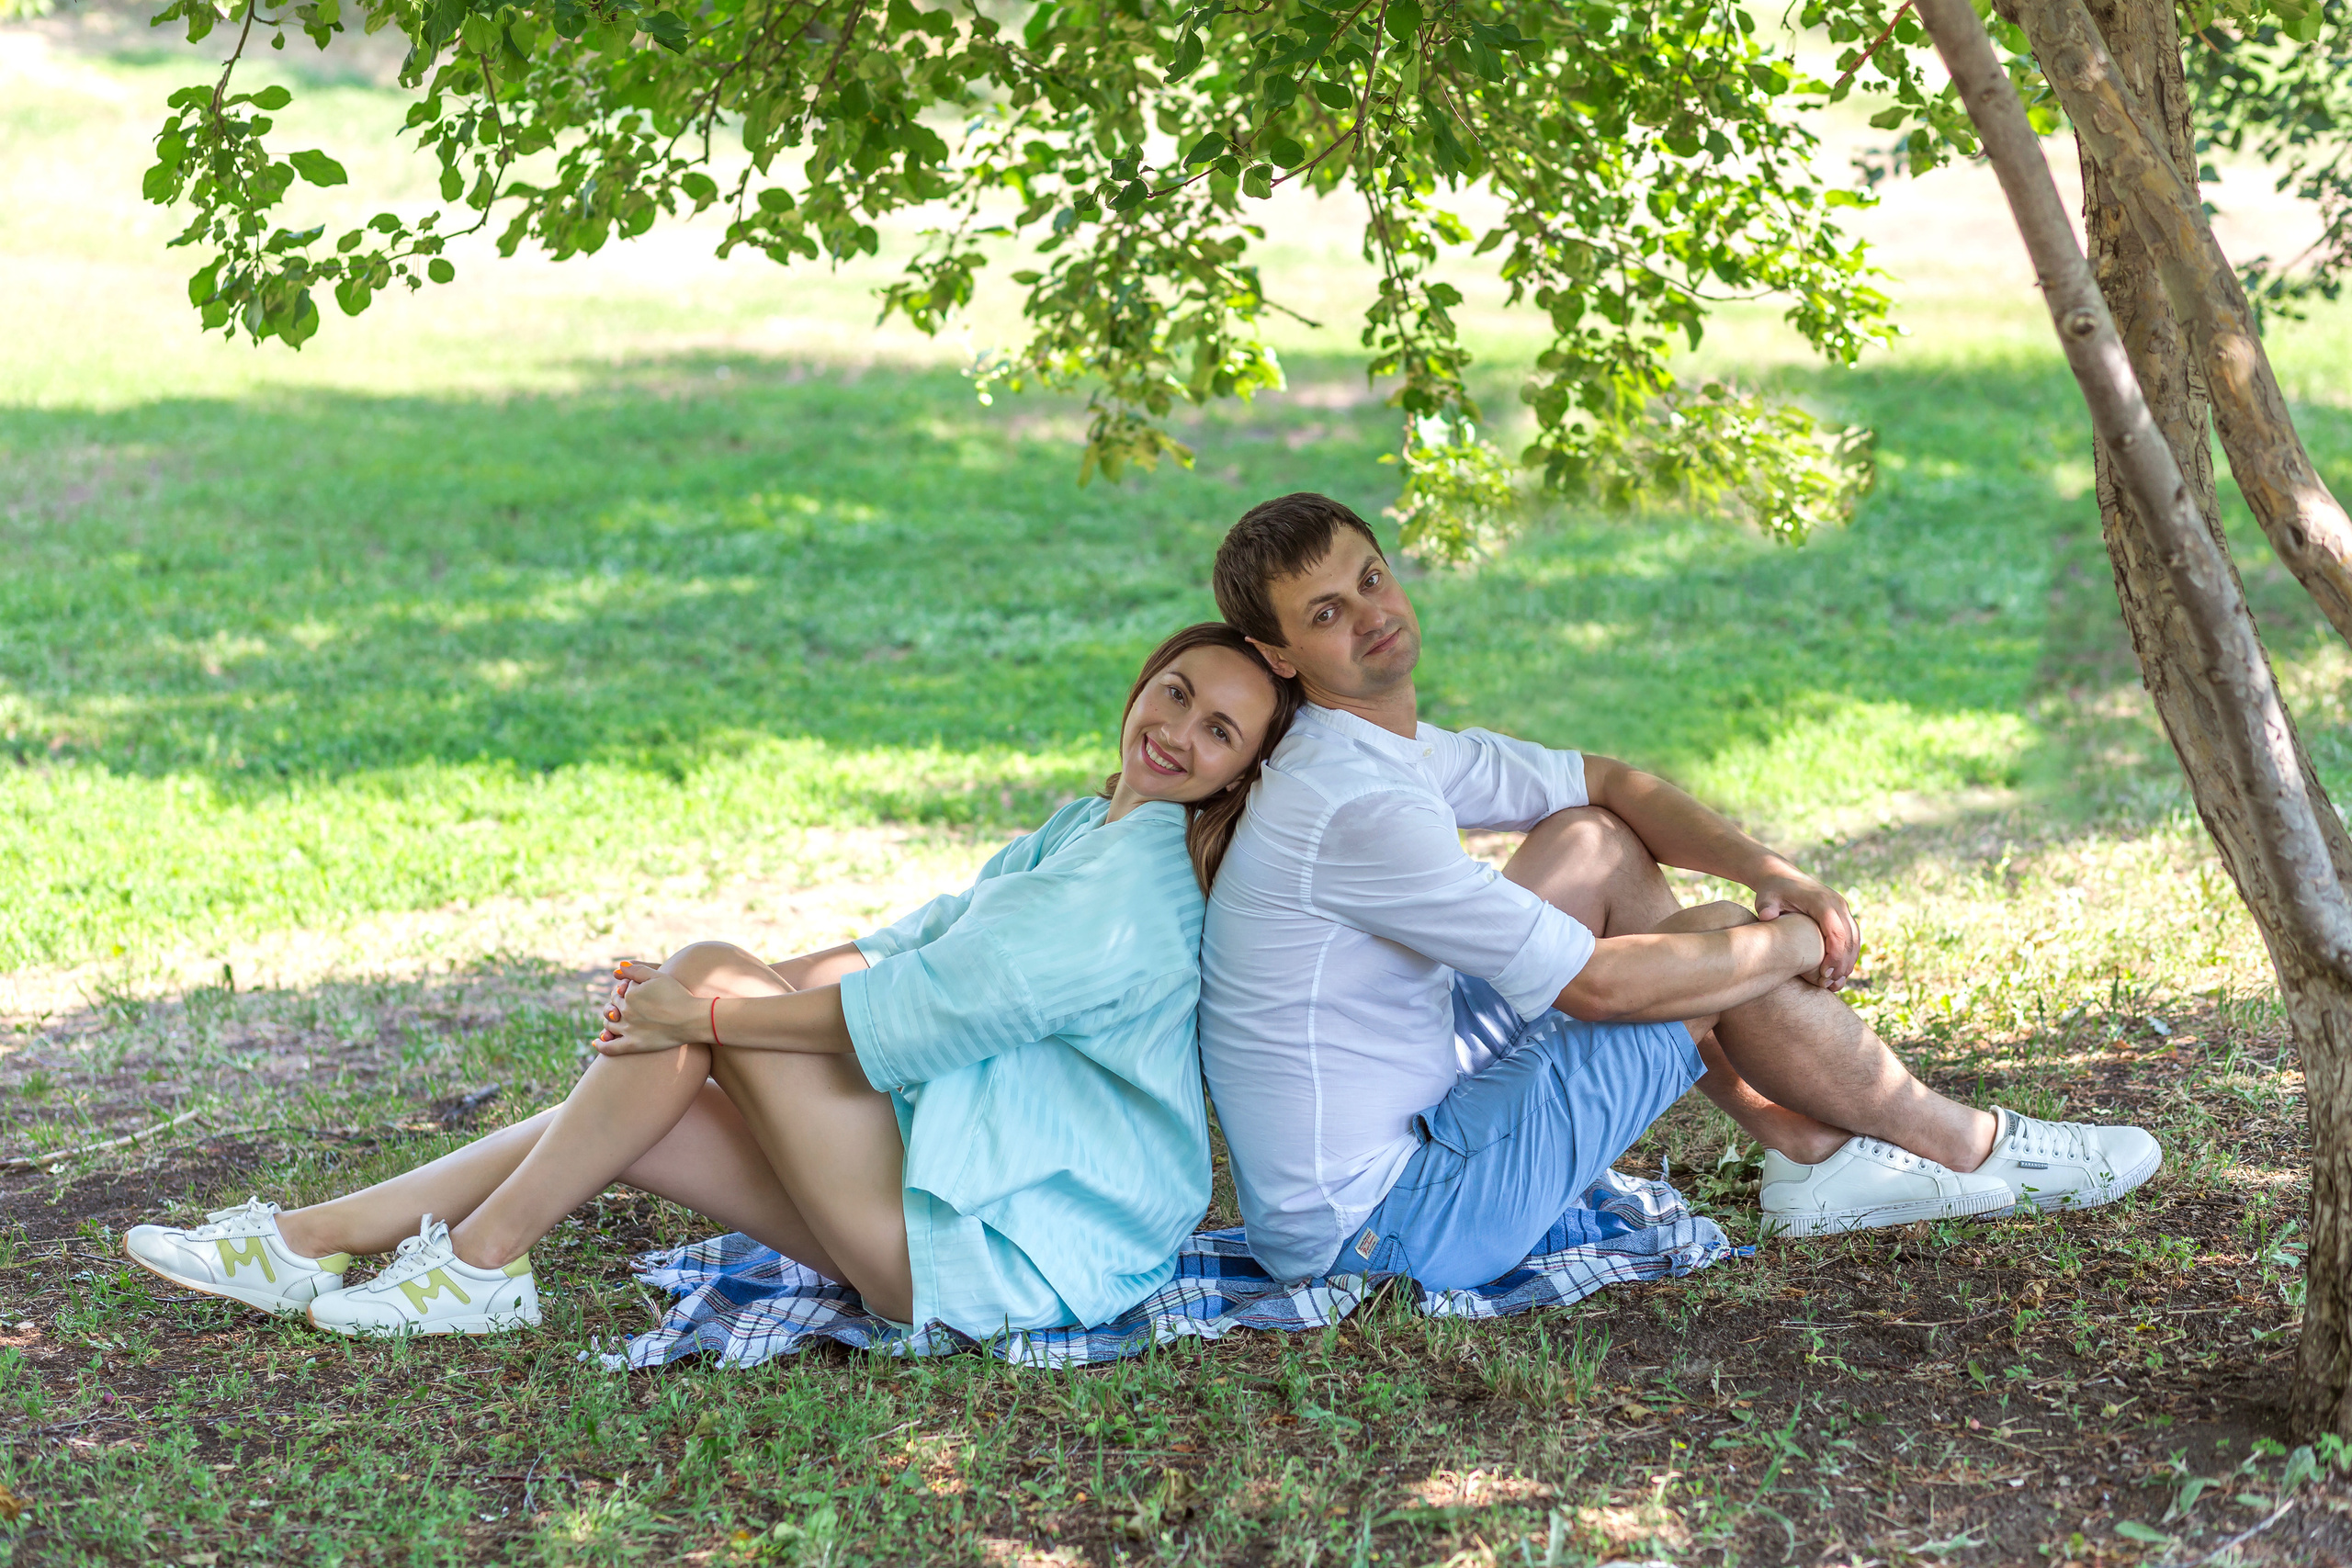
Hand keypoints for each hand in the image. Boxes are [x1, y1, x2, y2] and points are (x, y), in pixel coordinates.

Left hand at [593, 961, 704, 1055]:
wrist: (692, 1019)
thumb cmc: (678, 995)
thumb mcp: (658, 975)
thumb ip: (636, 970)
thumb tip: (618, 967)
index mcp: (629, 994)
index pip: (617, 992)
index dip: (623, 992)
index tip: (631, 993)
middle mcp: (625, 1012)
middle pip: (612, 1008)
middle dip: (615, 1006)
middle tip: (624, 1007)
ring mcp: (627, 1029)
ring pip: (609, 1025)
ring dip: (609, 1021)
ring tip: (613, 1021)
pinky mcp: (633, 1045)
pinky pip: (610, 1048)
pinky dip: (601, 1045)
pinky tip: (597, 1042)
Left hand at [1752, 869, 1858, 989]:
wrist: (1781, 876)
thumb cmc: (1772, 891)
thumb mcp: (1766, 898)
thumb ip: (1766, 907)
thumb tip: (1767, 916)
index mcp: (1822, 901)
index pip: (1836, 932)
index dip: (1834, 956)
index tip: (1823, 975)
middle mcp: (1837, 903)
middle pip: (1849, 938)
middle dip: (1843, 964)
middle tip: (1830, 984)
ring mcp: (1842, 908)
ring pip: (1855, 939)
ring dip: (1849, 962)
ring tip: (1835, 983)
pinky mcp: (1842, 914)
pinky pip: (1852, 937)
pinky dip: (1848, 955)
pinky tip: (1838, 972)